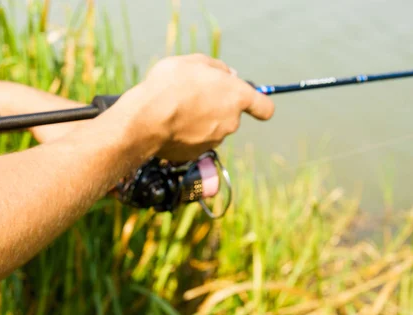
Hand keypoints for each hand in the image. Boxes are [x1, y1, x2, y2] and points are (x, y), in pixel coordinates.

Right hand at [106, 54, 274, 161]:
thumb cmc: (170, 84)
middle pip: (230, 116)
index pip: (264, 107)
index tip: (253, 104)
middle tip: (192, 96)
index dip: (259, 105)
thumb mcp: (194, 62)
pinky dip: (186, 135)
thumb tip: (229, 75)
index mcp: (237, 97)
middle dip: (216, 107)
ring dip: (199, 121)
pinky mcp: (196, 154)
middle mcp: (231, 122)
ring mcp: (215, 140)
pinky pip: (194, 142)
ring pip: (211, 129)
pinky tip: (169, 125)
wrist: (147, 118)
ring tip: (175, 110)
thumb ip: (217, 68)